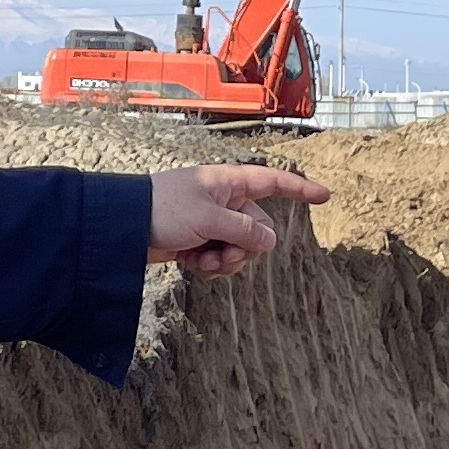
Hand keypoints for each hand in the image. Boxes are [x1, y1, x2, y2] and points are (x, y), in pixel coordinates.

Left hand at [147, 163, 331, 278]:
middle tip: (220, 255)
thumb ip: (244, 231)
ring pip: (239, 248)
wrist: (122, 226)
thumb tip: (271, 241)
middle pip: (257, 229)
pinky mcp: (197, 241)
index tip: (325, 195)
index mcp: (229, 183)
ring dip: (225, 262)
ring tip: (202, 262)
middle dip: (243, 249)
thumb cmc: (163, 210)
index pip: (273, 182)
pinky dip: (210, 266)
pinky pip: (219, 258)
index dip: (300, 190)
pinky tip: (191, 265)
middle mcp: (223, 201)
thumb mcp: (209, 219)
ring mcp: (210, 222)